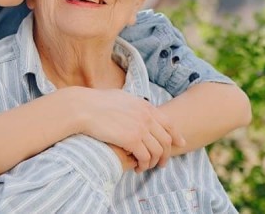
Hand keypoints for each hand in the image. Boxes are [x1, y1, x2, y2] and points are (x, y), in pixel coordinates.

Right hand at [68, 87, 185, 171]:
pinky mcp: (131, 140)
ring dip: (153, 162)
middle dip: (166, 154)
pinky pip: (145, 157)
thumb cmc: (96, 102)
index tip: (180, 143)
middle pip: (165, 140)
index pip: (168, 123)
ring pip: (157, 151)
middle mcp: (146, 117)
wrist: (83, 107)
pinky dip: (143, 165)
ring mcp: (140, 128)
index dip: (176, 135)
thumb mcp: (121, 97)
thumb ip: (132, 104)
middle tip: (161, 164)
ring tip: (145, 167)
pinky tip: (137, 167)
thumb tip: (135, 106)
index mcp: (144, 106)